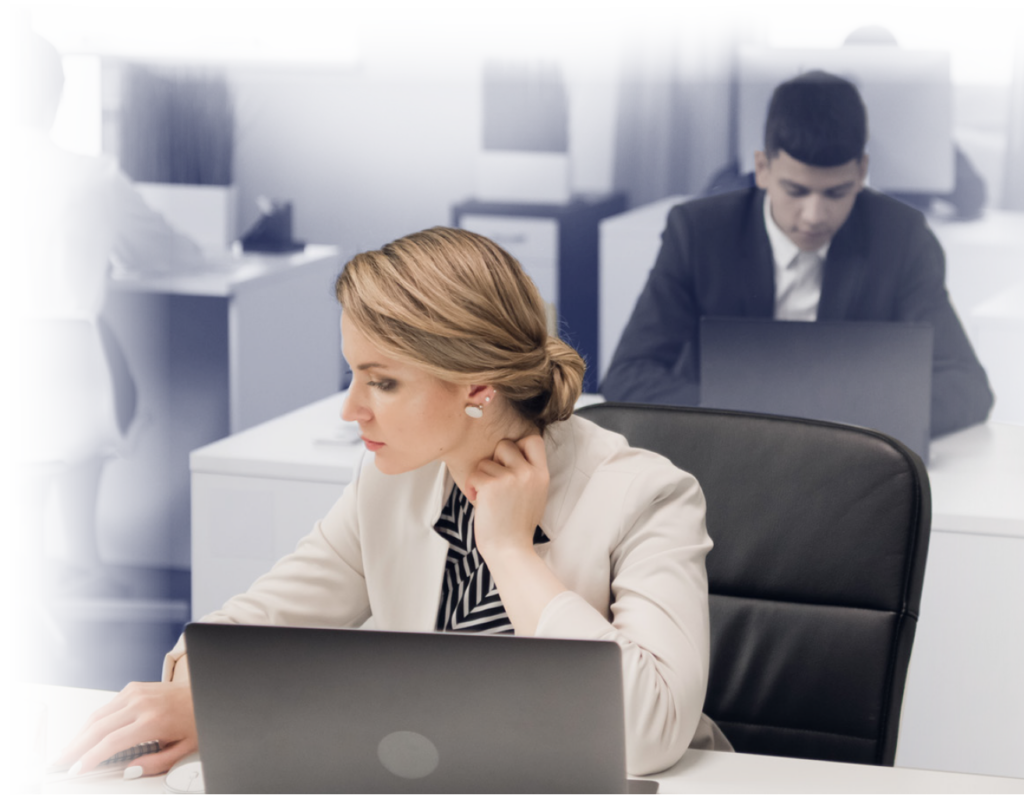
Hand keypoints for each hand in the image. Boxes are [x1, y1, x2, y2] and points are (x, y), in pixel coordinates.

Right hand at [53, 681, 196, 777]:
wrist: (204, 694)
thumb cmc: (195, 720)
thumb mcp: (183, 749)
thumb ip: (155, 763)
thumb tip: (130, 771)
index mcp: (154, 720)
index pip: (112, 742)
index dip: (90, 757)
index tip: (77, 769)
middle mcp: (142, 703)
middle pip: (99, 726)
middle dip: (76, 745)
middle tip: (61, 761)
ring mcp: (137, 692)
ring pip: (99, 713)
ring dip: (80, 732)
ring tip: (68, 749)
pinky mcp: (134, 687)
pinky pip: (108, 705)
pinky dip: (93, 720)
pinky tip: (87, 733)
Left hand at [465, 435, 548, 562]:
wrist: (510, 549)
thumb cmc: (518, 525)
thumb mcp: (536, 495)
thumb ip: (528, 474)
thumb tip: (513, 453)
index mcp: (542, 474)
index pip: (533, 439)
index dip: (519, 446)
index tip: (511, 462)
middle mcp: (528, 473)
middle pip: (505, 445)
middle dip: (495, 461)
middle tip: (496, 482)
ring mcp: (510, 478)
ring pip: (485, 462)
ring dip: (482, 478)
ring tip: (489, 498)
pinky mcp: (491, 485)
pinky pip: (475, 475)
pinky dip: (472, 487)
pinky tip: (479, 501)